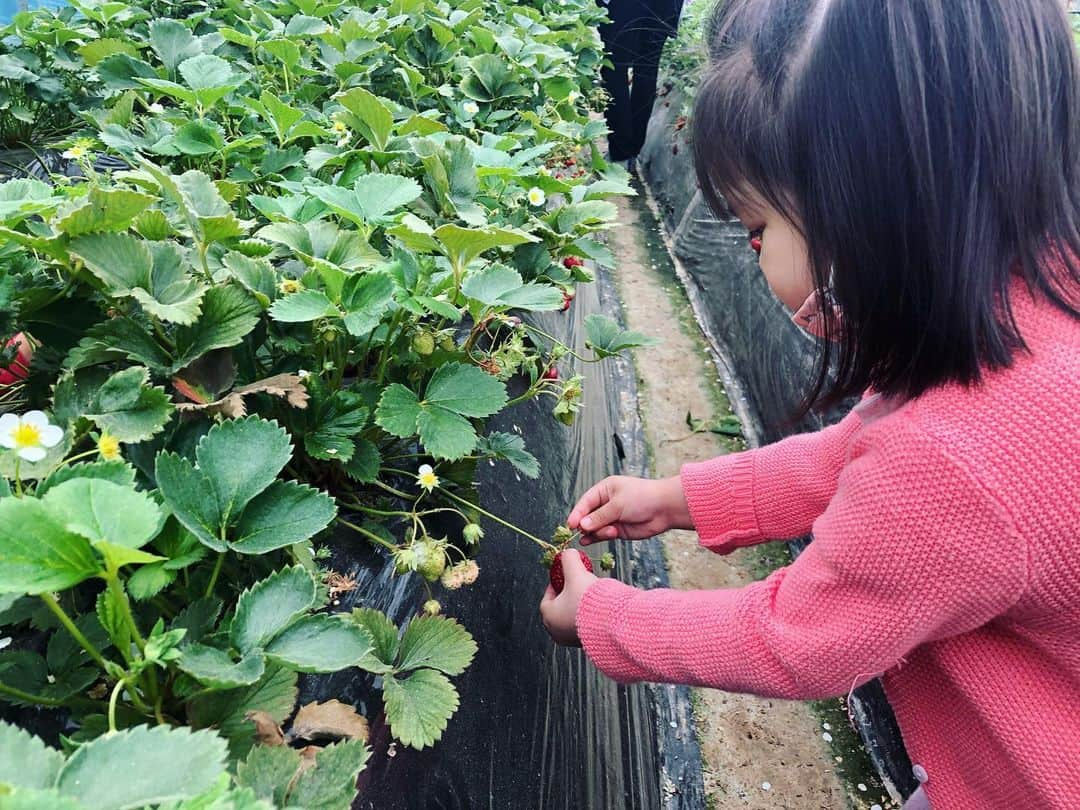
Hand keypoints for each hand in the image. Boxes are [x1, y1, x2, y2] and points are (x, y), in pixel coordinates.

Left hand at [539, 549, 596, 646]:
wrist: (612, 623)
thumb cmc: (590, 603)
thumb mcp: (576, 573)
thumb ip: (569, 559)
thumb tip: (568, 553)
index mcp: (548, 616)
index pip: (548, 595)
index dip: (557, 582)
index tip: (564, 577)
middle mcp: (556, 631)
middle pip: (560, 606)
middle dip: (569, 594)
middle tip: (577, 585)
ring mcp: (570, 639)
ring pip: (571, 617)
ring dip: (579, 605)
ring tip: (589, 595)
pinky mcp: (585, 643)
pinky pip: (583, 626)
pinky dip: (588, 616)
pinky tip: (597, 608)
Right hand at [567, 475, 691, 544]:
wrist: (664, 509)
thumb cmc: (642, 498)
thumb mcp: (618, 504)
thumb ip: (599, 517)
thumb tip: (582, 525)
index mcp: (604, 490)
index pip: (585, 502)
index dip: (577, 513)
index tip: (570, 524)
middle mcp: (606, 504)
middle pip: (587, 516)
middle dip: (586, 524)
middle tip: (585, 530)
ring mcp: (611, 517)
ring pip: (594, 527)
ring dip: (596, 531)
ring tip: (609, 532)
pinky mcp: (617, 530)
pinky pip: (602, 535)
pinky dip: (597, 538)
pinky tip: (588, 541)